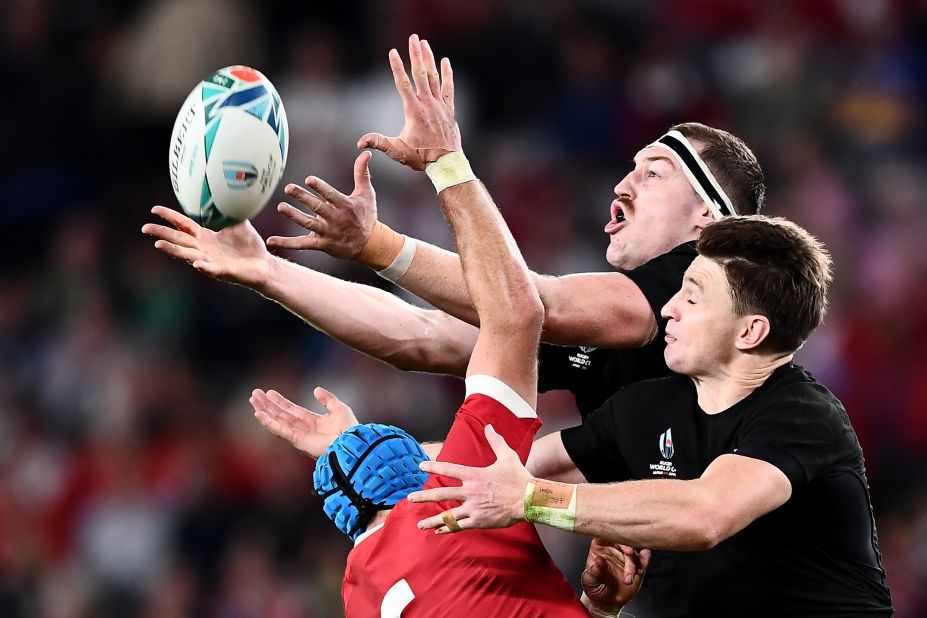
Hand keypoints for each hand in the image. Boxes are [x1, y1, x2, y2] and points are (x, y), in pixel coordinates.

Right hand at [142, 205, 272, 288]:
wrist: (264, 265)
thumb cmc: (250, 246)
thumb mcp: (239, 224)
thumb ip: (230, 211)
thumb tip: (228, 193)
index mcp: (205, 237)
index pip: (183, 225)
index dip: (169, 217)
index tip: (154, 210)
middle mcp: (204, 249)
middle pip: (178, 240)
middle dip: (161, 234)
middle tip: (145, 228)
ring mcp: (211, 261)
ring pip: (188, 255)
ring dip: (173, 250)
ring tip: (158, 245)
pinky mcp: (222, 271)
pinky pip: (211, 269)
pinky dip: (204, 266)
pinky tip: (196, 263)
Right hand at [249, 387, 358, 458]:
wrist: (351, 441)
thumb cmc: (348, 428)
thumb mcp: (339, 408)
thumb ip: (327, 399)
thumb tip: (316, 389)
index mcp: (312, 421)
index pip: (291, 409)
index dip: (280, 401)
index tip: (269, 392)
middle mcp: (303, 428)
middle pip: (280, 414)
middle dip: (267, 405)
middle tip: (255, 394)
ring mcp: (298, 434)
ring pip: (276, 421)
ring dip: (264, 411)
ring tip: (253, 401)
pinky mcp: (296, 440)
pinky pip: (279, 430)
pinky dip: (268, 422)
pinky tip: (259, 414)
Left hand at [267, 151, 377, 258]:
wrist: (369, 245)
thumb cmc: (366, 216)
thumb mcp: (367, 194)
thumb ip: (362, 173)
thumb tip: (366, 153)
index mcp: (345, 206)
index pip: (331, 195)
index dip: (320, 188)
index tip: (308, 179)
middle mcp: (336, 219)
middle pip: (317, 207)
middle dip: (303, 198)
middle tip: (288, 188)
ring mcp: (327, 233)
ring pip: (308, 224)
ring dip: (294, 216)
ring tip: (281, 207)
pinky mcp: (321, 244)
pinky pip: (302, 244)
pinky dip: (286, 243)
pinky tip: (271, 240)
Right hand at [358, 34, 461, 170]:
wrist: (446, 163)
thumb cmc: (421, 158)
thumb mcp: (397, 151)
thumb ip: (378, 143)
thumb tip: (359, 142)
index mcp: (413, 111)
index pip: (403, 84)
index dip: (397, 67)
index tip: (393, 52)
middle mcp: (427, 104)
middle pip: (420, 74)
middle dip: (416, 54)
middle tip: (413, 38)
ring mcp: (439, 105)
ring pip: (434, 77)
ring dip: (429, 59)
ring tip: (424, 43)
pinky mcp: (449, 108)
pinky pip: (448, 87)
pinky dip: (447, 74)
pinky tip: (444, 61)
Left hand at [408, 424, 528, 532]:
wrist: (529, 500)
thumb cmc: (519, 477)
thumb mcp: (507, 456)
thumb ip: (496, 441)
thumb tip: (489, 426)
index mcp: (475, 475)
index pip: (449, 469)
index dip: (434, 467)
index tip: (421, 466)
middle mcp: (470, 491)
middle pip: (442, 495)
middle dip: (424, 497)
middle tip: (410, 498)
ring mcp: (473, 508)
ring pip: (448, 515)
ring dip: (432, 520)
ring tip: (420, 524)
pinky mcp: (479, 521)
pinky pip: (459, 526)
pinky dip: (448, 529)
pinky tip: (439, 531)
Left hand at [582, 538, 650, 611]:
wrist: (607, 601)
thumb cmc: (595, 586)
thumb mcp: (590, 580)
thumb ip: (595, 571)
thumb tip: (599, 560)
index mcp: (599, 546)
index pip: (604, 533)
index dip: (610, 532)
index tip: (616, 538)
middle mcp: (613, 547)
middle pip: (621, 539)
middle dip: (627, 546)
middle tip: (629, 554)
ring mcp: (625, 555)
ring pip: (633, 550)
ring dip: (633, 562)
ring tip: (628, 578)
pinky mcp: (636, 563)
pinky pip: (644, 557)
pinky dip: (644, 561)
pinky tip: (639, 571)